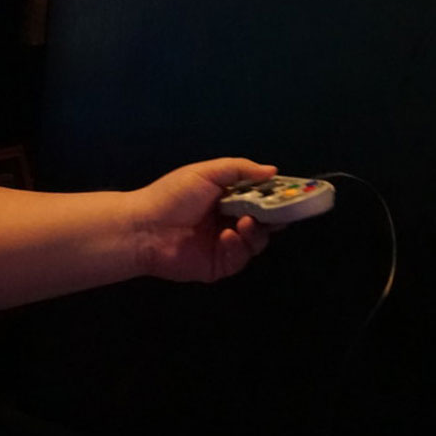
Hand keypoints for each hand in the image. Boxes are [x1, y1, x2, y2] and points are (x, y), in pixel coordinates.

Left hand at [129, 158, 276, 282]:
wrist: (144, 227)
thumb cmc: (172, 195)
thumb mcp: (206, 173)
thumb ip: (240, 169)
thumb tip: (272, 170)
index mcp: (226, 199)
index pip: (260, 199)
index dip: (276, 197)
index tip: (292, 194)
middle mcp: (228, 222)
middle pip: (264, 223)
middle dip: (273, 217)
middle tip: (278, 212)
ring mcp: (224, 245)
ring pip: (256, 242)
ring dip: (256, 232)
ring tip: (245, 223)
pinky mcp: (218, 266)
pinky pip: (240, 259)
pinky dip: (238, 248)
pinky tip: (227, 237)